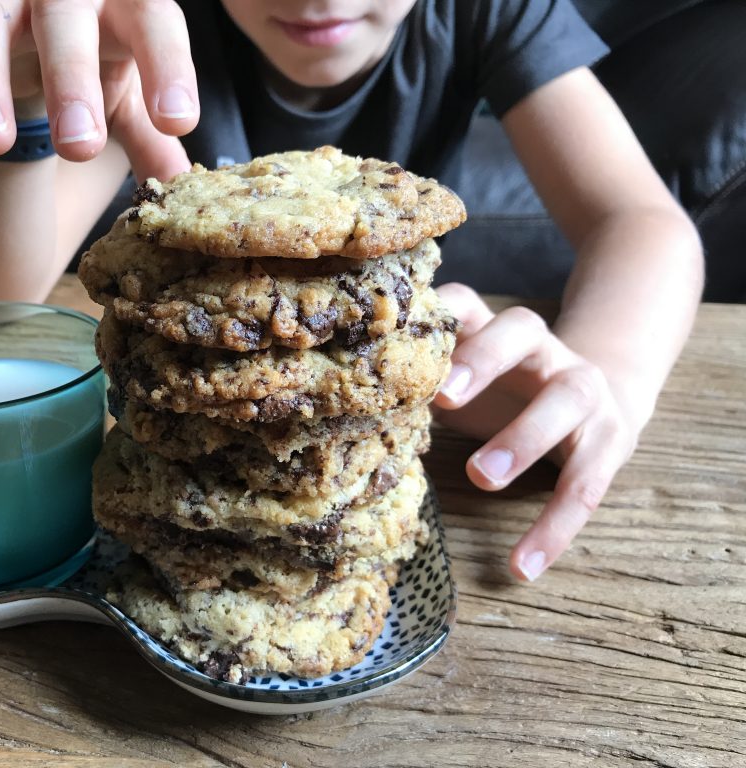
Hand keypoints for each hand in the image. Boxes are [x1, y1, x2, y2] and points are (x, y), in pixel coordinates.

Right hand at [0, 0, 196, 181]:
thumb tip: (179, 183)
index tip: (177, 121)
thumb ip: (150, 134)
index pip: (153, 21)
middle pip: (63, 17)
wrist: (39, 18)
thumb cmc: (96, 51)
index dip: (167, 68)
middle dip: (71, 78)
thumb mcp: (129, 91)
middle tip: (80, 147)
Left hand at [432, 284, 639, 581]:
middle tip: (443, 397)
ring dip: (524, 437)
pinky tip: (522, 567)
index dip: (441, 313)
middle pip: (522, 331)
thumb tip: (343, 408)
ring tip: (481, 476)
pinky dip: (554, 529)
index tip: (403, 336)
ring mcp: (584, 389)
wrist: (603, 398)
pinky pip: (586, 484)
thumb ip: (420, 382)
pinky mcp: (611, 440)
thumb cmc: (506, 389)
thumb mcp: (466, 377)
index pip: (467, 302)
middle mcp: (544, 348)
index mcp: (497, 329)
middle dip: (484, 359)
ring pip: (565, 401)